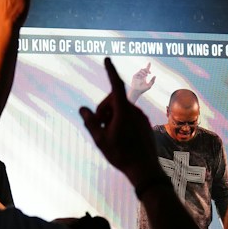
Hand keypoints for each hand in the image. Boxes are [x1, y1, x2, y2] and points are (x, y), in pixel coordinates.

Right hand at [80, 58, 160, 180]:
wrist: (144, 169)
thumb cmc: (121, 155)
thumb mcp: (100, 140)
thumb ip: (90, 122)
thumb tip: (82, 108)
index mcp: (124, 111)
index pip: (115, 86)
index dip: (110, 71)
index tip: (107, 59)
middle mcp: (134, 110)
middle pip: (113, 100)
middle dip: (103, 109)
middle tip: (98, 126)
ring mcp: (141, 117)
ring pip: (120, 109)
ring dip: (110, 117)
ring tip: (108, 135)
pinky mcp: (144, 123)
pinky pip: (128, 116)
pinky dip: (119, 121)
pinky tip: (119, 139)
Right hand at [126, 62, 155, 102]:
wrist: (137, 91)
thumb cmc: (143, 89)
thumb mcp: (149, 85)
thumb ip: (152, 81)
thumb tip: (155, 76)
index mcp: (144, 77)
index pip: (146, 70)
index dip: (148, 66)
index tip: (149, 63)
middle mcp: (140, 75)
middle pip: (144, 69)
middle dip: (147, 69)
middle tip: (150, 73)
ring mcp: (137, 75)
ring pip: (142, 70)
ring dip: (145, 72)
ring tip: (146, 76)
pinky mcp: (135, 76)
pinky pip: (139, 72)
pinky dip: (142, 74)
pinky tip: (143, 77)